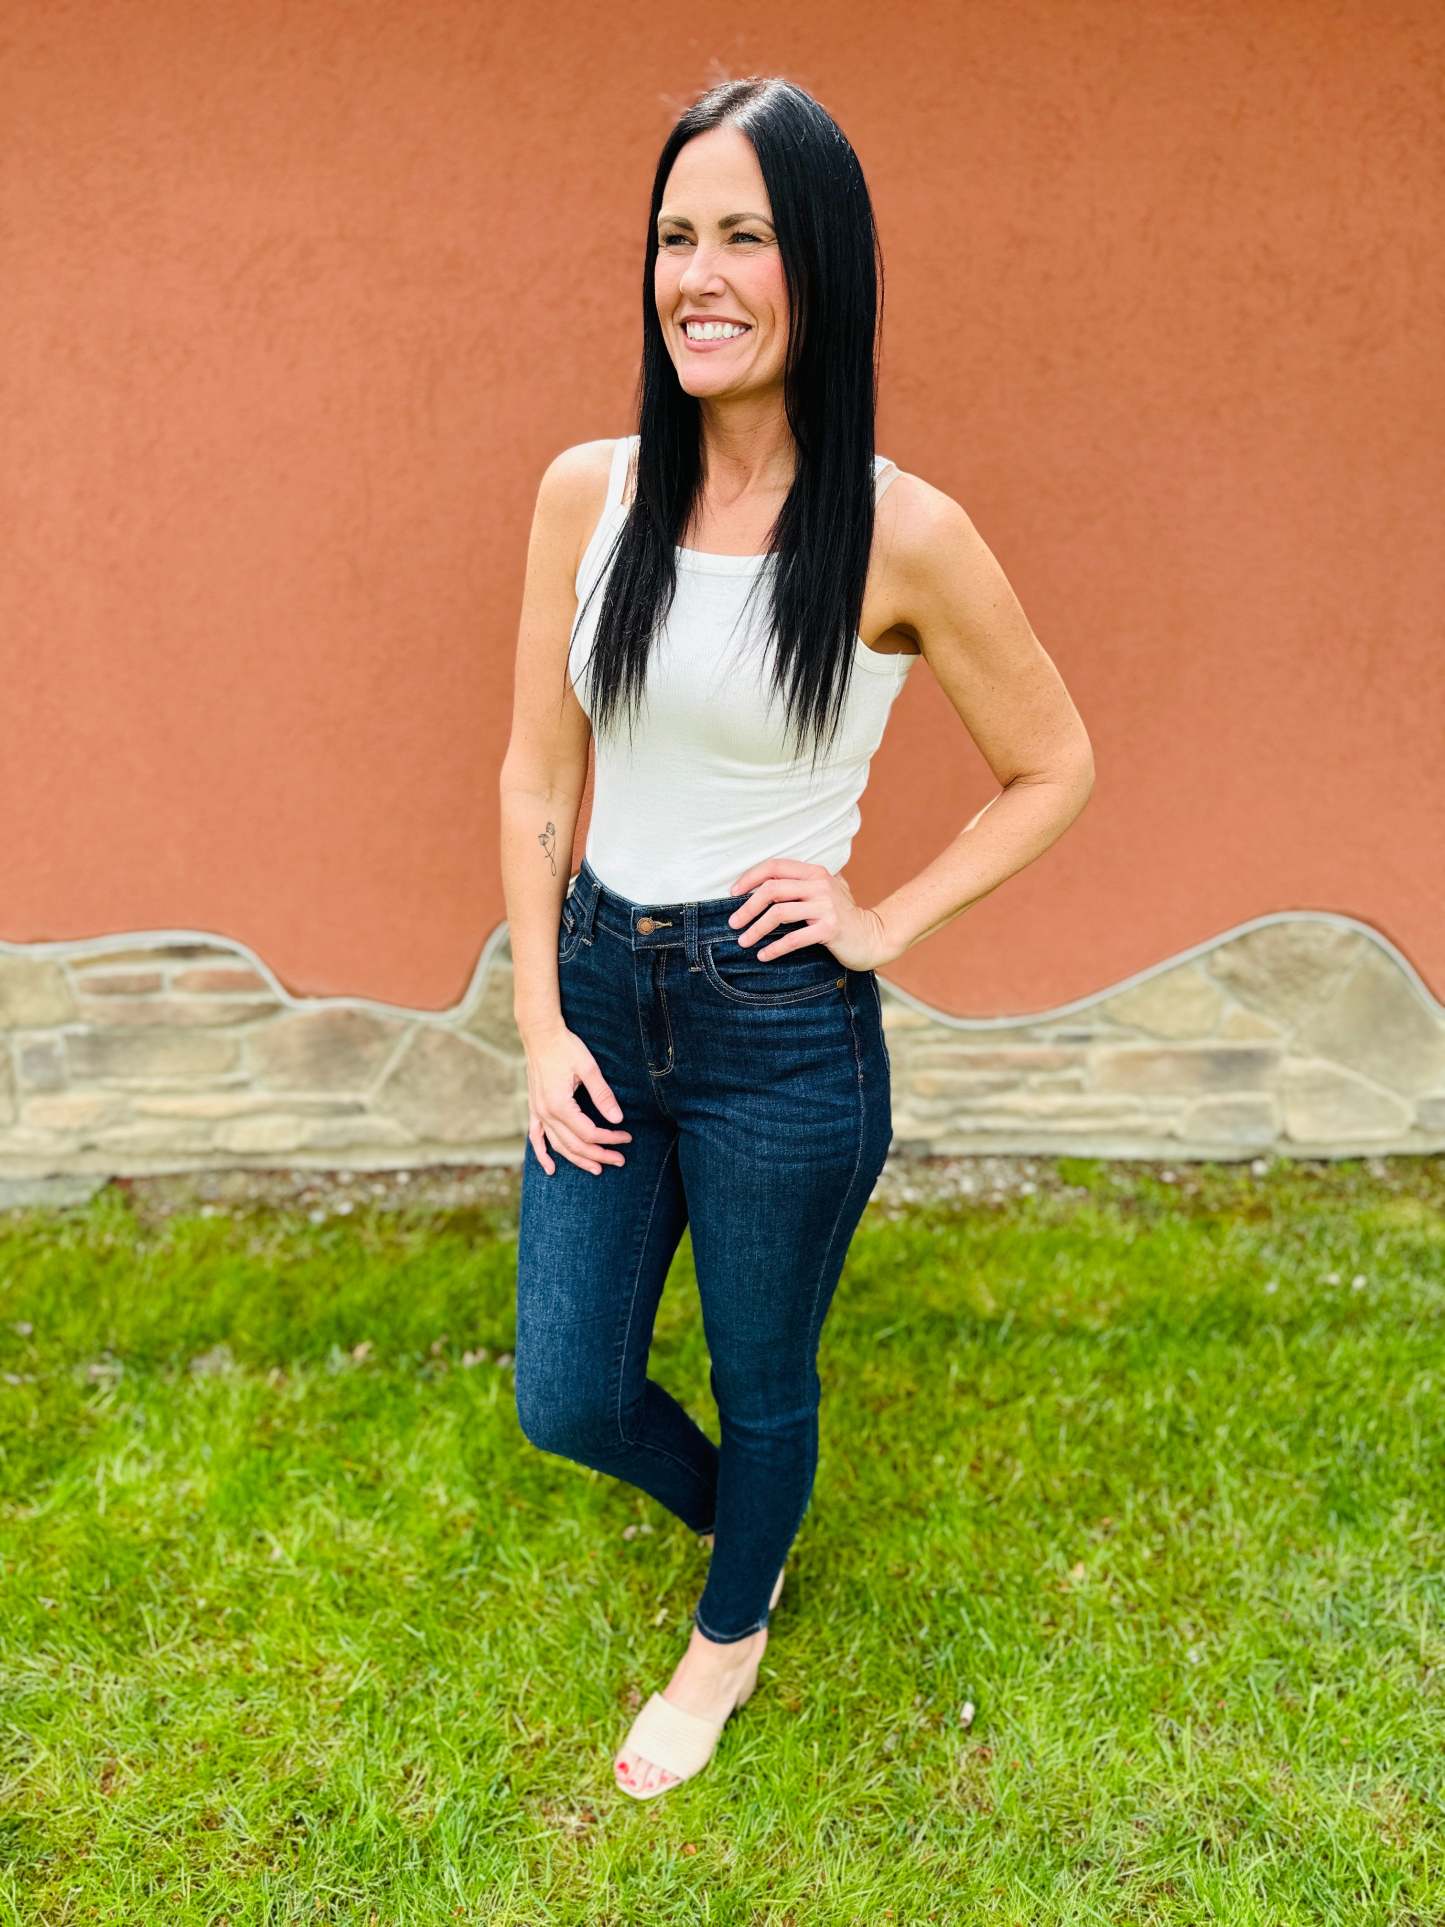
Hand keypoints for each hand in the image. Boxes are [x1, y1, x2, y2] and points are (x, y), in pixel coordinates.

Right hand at [524, 1023, 630, 1175]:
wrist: (540, 1034)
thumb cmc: (565, 1047)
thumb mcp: (588, 1068)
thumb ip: (603, 1095)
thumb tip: (617, 1118)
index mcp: (560, 1105)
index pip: (589, 1133)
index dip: (610, 1139)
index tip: (627, 1138)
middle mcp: (546, 1113)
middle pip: (574, 1144)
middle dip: (599, 1155)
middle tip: (619, 1160)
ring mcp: (538, 1112)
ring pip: (558, 1145)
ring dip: (577, 1159)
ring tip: (597, 1168)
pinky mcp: (534, 1108)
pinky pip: (536, 1137)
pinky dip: (543, 1154)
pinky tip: (551, 1169)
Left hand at [725, 857, 893, 970]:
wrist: (873, 936)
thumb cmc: (843, 915)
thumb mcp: (825, 891)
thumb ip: (802, 882)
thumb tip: (763, 883)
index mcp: (814, 872)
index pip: (774, 867)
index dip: (750, 878)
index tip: (733, 893)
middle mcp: (820, 885)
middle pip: (772, 890)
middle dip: (747, 907)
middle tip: (733, 923)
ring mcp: (826, 907)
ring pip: (779, 913)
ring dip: (756, 929)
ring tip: (744, 941)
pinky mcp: (830, 929)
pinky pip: (794, 938)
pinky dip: (775, 948)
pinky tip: (763, 955)